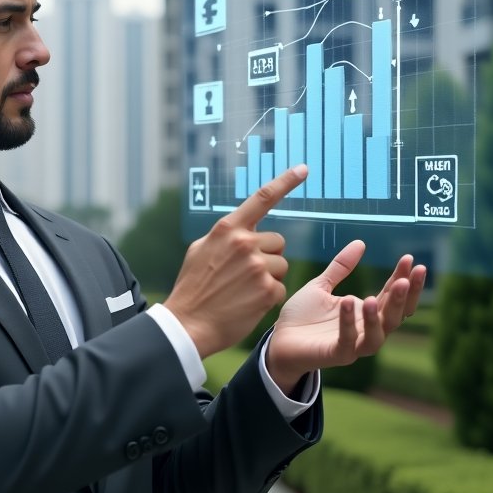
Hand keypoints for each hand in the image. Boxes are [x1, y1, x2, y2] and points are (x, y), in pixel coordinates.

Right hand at [164, 165, 307, 358]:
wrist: (188, 324)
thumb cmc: (192, 288)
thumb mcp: (200, 250)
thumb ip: (225, 236)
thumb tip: (243, 229)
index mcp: (228, 229)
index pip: (262, 198)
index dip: (285, 182)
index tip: (303, 169)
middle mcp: (245, 243)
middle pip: (278, 242)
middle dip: (268, 256)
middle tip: (245, 274)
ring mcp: (258, 267)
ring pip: (281, 265)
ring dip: (269, 277)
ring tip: (243, 291)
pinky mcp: (268, 290)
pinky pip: (280, 287)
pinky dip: (268, 297)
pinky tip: (248, 304)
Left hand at [265, 240, 425, 391]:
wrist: (277, 340)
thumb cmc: (302, 316)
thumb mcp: (322, 286)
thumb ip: (341, 267)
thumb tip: (361, 242)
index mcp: (364, 312)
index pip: (390, 295)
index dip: (402, 278)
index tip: (409, 259)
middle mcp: (364, 329)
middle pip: (394, 317)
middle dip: (403, 298)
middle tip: (406, 278)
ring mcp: (351, 344)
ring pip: (377, 336)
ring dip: (379, 317)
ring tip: (373, 297)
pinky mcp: (335, 354)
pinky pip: (347, 342)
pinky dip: (348, 323)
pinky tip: (347, 302)